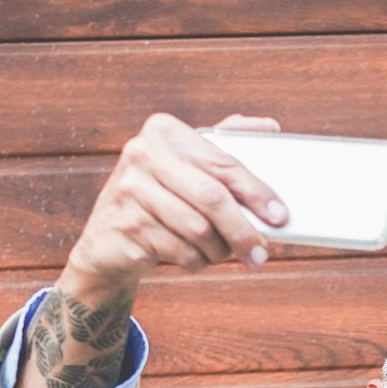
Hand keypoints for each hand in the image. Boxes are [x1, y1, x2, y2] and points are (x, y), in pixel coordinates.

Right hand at [62, 112, 287, 297]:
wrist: (106, 240)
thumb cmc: (160, 197)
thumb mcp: (187, 165)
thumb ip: (224, 145)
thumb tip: (270, 126)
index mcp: (164, 130)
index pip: (223, 163)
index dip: (257, 192)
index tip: (280, 216)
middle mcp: (143, 153)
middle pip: (212, 198)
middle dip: (243, 230)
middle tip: (261, 254)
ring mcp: (130, 189)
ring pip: (198, 230)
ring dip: (218, 250)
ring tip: (221, 253)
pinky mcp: (125, 226)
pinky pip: (180, 251)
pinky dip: (195, 261)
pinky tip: (190, 255)